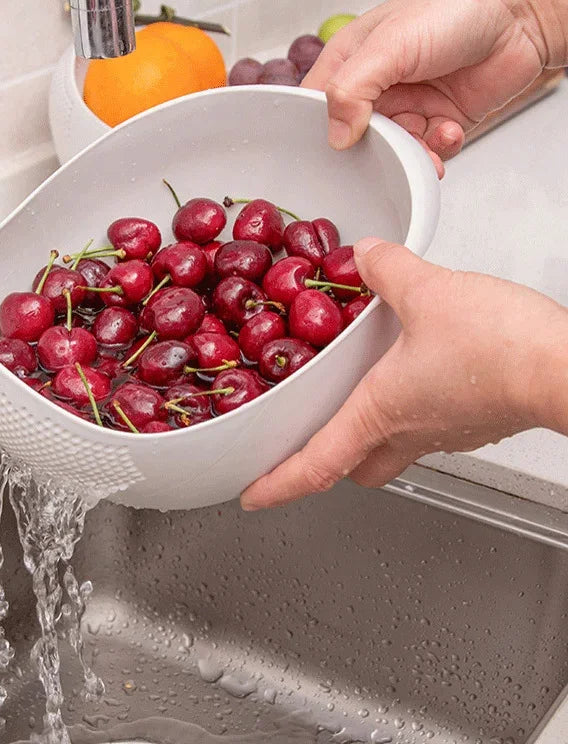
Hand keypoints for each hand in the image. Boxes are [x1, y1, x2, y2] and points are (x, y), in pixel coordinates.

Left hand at [240, 239, 567, 509]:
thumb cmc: (501, 349)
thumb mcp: (427, 292)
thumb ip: (386, 271)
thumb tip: (363, 256)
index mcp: (379, 412)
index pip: (313, 465)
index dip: (276, 485)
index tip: (250, 495)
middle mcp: (409, 432)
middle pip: (355, 467)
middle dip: (327, 461)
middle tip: (308, 443)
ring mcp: (446, 432)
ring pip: (394, 447)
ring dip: (370, 430)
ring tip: (357, 396)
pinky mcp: (476, 420)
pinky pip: (430, 422)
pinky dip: (411, 406)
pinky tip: (416, 372)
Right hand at [302, 0, 567, 176]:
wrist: (525, 13)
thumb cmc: (458, 6)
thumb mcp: (389, 46)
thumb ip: (352, 90)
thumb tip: (335, 136)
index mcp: (352, 60)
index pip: (316, 105)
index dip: (318, 130)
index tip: (331, 149)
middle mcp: (377, 85)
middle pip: (354, 138)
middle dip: (372, 151)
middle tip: (386, 150)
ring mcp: (408, 105)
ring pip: (391, 152)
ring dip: (409, 155)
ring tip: (426, 143)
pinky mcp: (437, 121)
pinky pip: (425, 153)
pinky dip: (436, 151)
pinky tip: (448, 130)